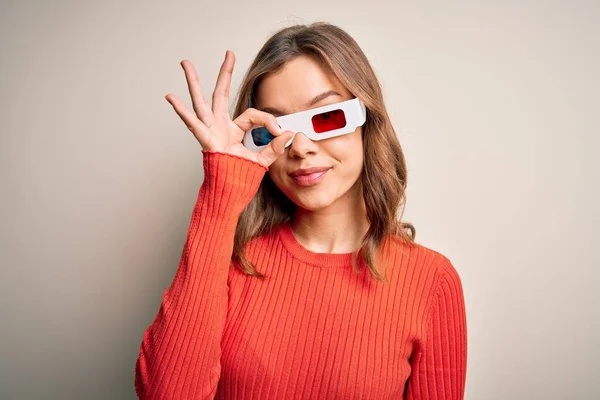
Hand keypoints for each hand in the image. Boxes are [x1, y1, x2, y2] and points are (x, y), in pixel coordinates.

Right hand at [165, 50, 293, 167]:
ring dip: (194, 82)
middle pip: (221, 94)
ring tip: (186, 63)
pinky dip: (182, 111)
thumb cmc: (240, 179)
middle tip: (229, 54)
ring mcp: (210, 132)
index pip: (253, 115)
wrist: (229, 195)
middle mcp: (220, 127)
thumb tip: (288, 133)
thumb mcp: (261, 161)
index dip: (268, 120)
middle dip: (225, 73)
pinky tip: (171, 97)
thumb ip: (274, 147)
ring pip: (202, 102)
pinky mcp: (206, 141)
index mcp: (233, 130)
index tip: (279, 130)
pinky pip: (193, 124)